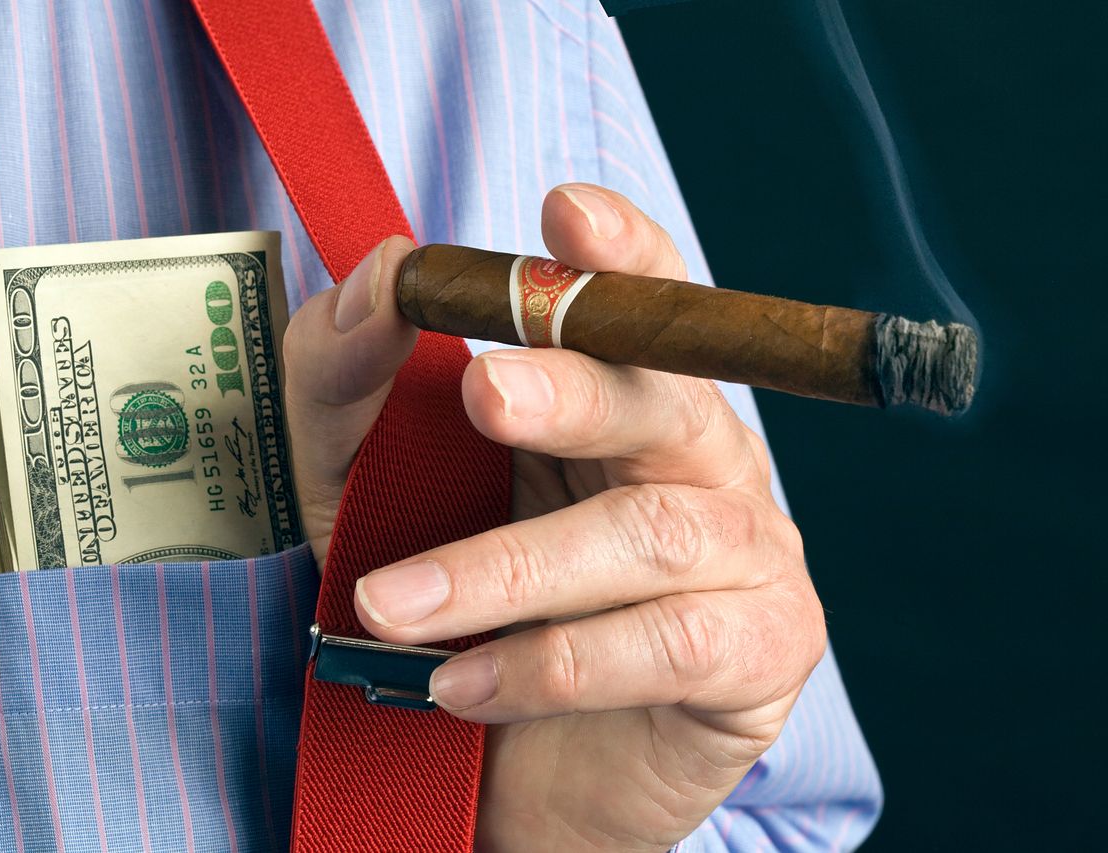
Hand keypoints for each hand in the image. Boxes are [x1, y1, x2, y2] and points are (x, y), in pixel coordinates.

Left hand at [282, 184, 825, 851]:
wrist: (503, 777)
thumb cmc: (452, 610)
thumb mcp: (363, 484)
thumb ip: (351, 378)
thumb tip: (381, 274)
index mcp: (623, 401)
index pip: (641, 307)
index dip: (618, 255)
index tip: (564, 211)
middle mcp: (701, 460)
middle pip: (662, 398)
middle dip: (573, 390)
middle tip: (484, 392)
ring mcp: (746, 555)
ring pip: (652, 532)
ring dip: (511, 569)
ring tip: (393, 606)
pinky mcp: (759, 654)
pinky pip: (670, 643)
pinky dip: (555, 663)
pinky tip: (462, 688)